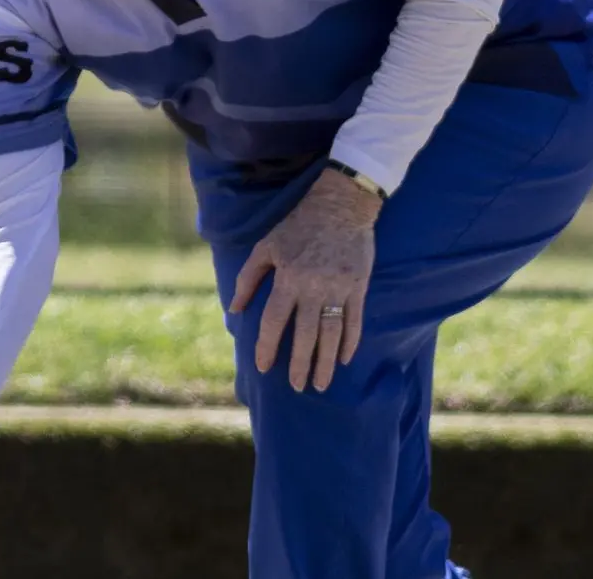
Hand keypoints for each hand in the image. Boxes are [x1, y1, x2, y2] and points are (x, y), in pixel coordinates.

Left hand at [229, 168, 380, 392]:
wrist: (340, 205)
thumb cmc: (297, 225)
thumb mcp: (265, 246)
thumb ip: (248, 278)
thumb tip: (234, 309)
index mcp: (288, 278)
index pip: (275, 321)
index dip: (268, 346)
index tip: (264, 366)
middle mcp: (314, 287)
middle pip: (306, 334)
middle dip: (301, 364)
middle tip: (298, 387)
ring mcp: (340, 288)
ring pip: (332, 333)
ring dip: (326, 361)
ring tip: (321, 383)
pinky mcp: (359, 285)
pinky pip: (355, 320)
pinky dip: (350, 342)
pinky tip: (343, 360)